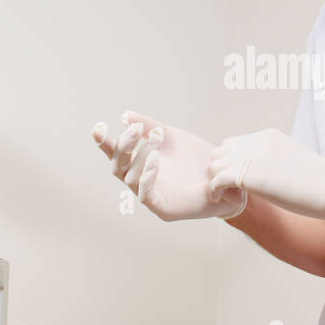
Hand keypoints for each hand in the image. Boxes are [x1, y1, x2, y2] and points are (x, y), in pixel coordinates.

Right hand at [93, 111, 247, 220]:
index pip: (118, 155)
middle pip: (118, 167)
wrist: (227, 179)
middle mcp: (141, 182)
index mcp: (141, 165)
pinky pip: (146, 194)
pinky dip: (146, 176)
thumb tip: (125, 115)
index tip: (97, 127)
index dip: (105, 143)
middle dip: (123, 147)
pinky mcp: (162, 209)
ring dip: (140, 156)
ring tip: (153, 139)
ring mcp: (151, 196)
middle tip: (134, 129)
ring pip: (130, 178)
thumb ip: (150, 126)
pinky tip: (154, 160)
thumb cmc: (198, 160)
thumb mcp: (174, 138)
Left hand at [209, 127, 324, 221]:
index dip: (232, 163)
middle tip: (233, 190)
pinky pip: (216, 180)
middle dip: (222, 170)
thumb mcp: (291, 161)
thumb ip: (272, 161)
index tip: (241, 182)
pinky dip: (217, 192)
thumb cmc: (320, 182)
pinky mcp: (249, 174)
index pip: (234, 144)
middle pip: (220, 152)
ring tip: (233, 196)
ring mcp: (252, 156)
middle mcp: (257, 141)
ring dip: (218, 181)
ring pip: (215, 165)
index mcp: (268, 136)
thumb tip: (263, 175)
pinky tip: (229, 202)